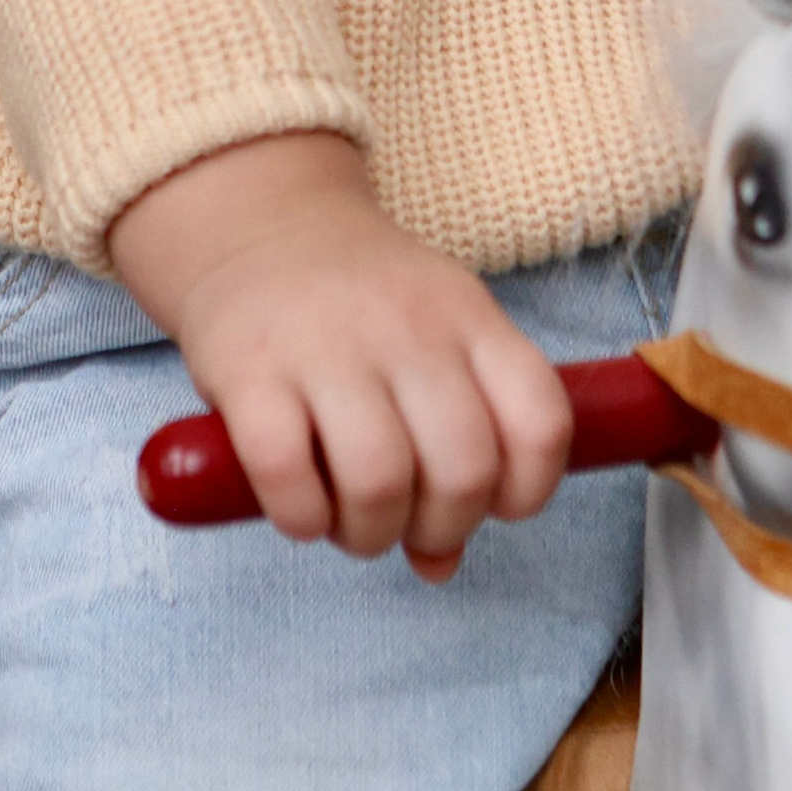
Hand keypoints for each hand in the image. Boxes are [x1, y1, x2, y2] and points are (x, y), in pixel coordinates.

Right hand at [107, 130, 572, 579]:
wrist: (258, 224)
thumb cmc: (361, 305)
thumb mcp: (432, 344)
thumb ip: (458, 443)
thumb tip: (441, 566)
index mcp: (468, 316)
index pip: (541, 421)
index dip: (529, 489)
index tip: (492, 504)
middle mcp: (407, 327)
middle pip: (463, 469)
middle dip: (441, 527)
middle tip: (407, 523)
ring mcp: (327, 346)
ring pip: (380, 482)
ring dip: (369, 533)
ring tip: (351, 521)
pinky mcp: (250, 371)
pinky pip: (289, 478)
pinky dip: (301, 517)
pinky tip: (299, 503)